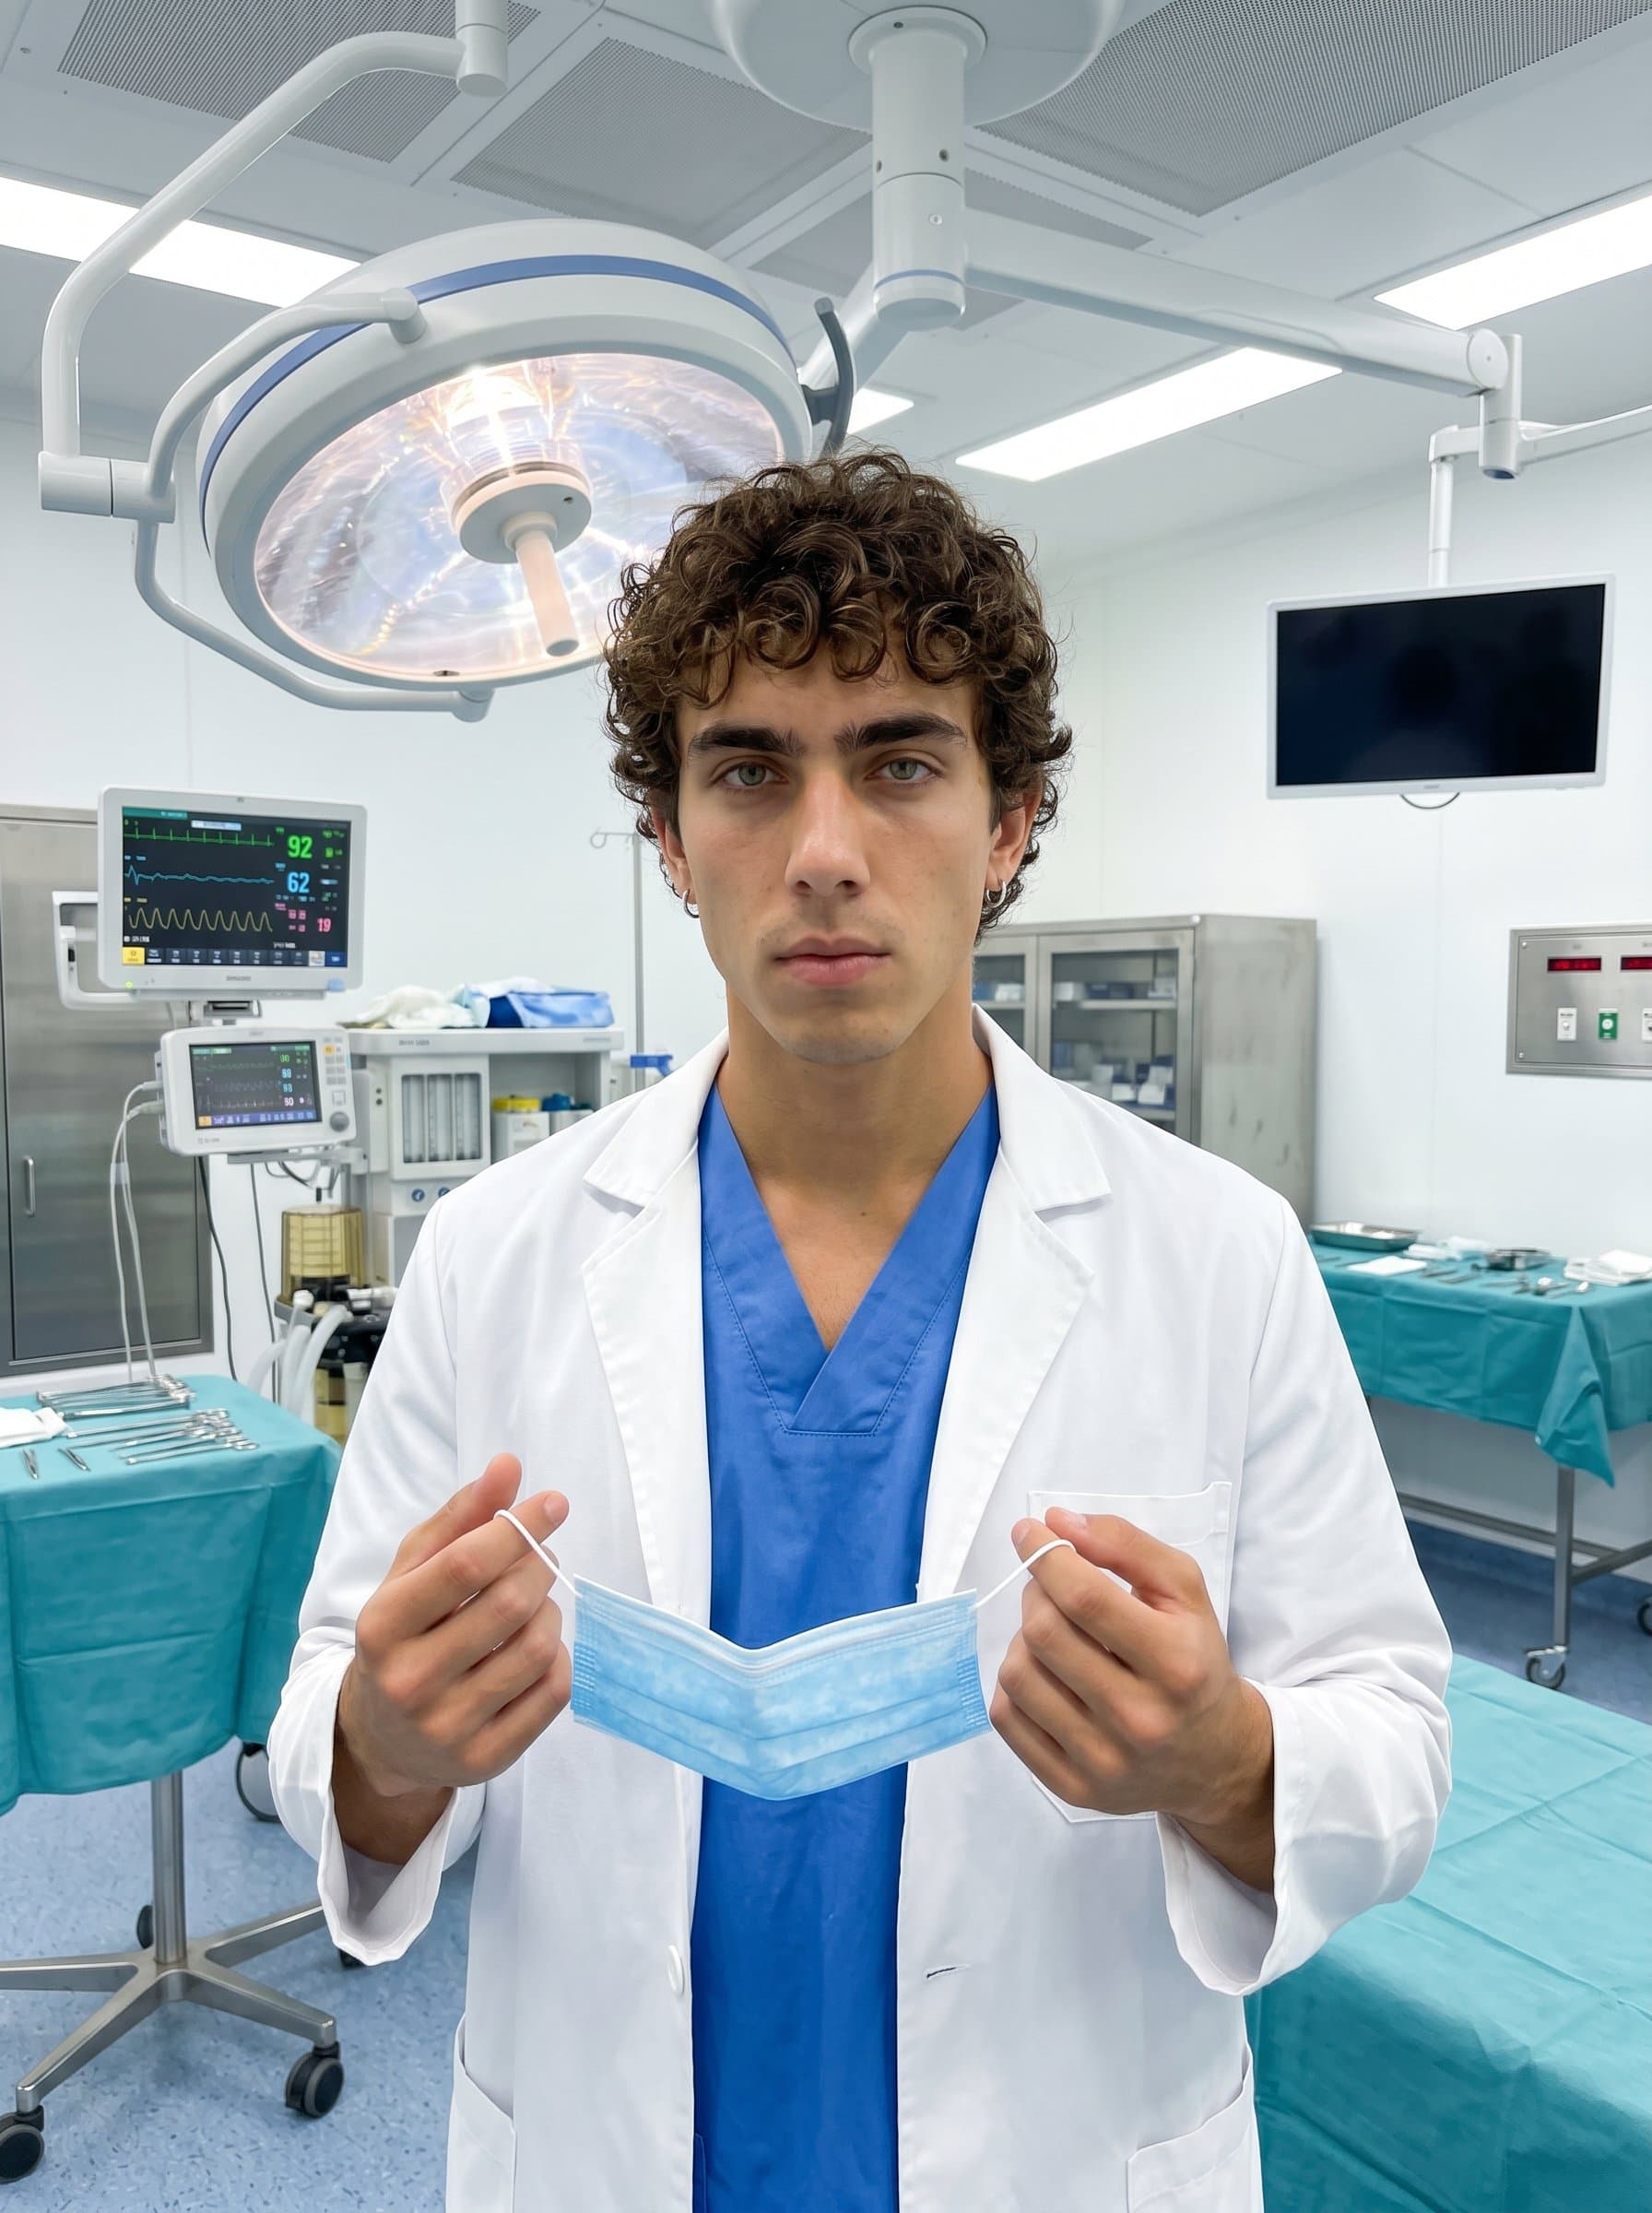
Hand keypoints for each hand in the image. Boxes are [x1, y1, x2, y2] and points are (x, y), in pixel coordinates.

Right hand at [339, 1454, 570, 1800]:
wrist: (380, 1739)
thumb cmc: (403, 1636)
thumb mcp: (411, 1573)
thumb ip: (458, 1518)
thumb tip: (508, 1466)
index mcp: (381, 1626)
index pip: (463, 1567)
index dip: (517, 1527)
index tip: (552, 1502)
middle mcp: (409, 1681)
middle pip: (508, 1605)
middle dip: (540, 1566)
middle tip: (544, 1556)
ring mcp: (447, 1728)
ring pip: (536, 1648)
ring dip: (550, 1611)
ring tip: (536, 1604)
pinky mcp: (484, 1761)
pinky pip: (553, 1694)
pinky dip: (559, 1658)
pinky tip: (539, 1648)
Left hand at [990, 1508, 1273, 1882]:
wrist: (1215, 1758)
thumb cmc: (1194, 1659)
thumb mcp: (1184, 1592)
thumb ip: (1126, 1545)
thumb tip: (1056, 1523)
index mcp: (1176, 1664)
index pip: (1085, 1599)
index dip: (1045, 1555)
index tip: (1028, 1531)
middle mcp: (1141, 1720)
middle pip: (1044, 1633)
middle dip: (1036, 1592)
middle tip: (1050, 1587)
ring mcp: (1104, 1762)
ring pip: (1018, 1674)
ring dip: (1022, 1638)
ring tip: (1052, 1634)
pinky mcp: (1073, 1789)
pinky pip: (1006, 1719)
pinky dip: (1014, 1683)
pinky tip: (1045, 1675)